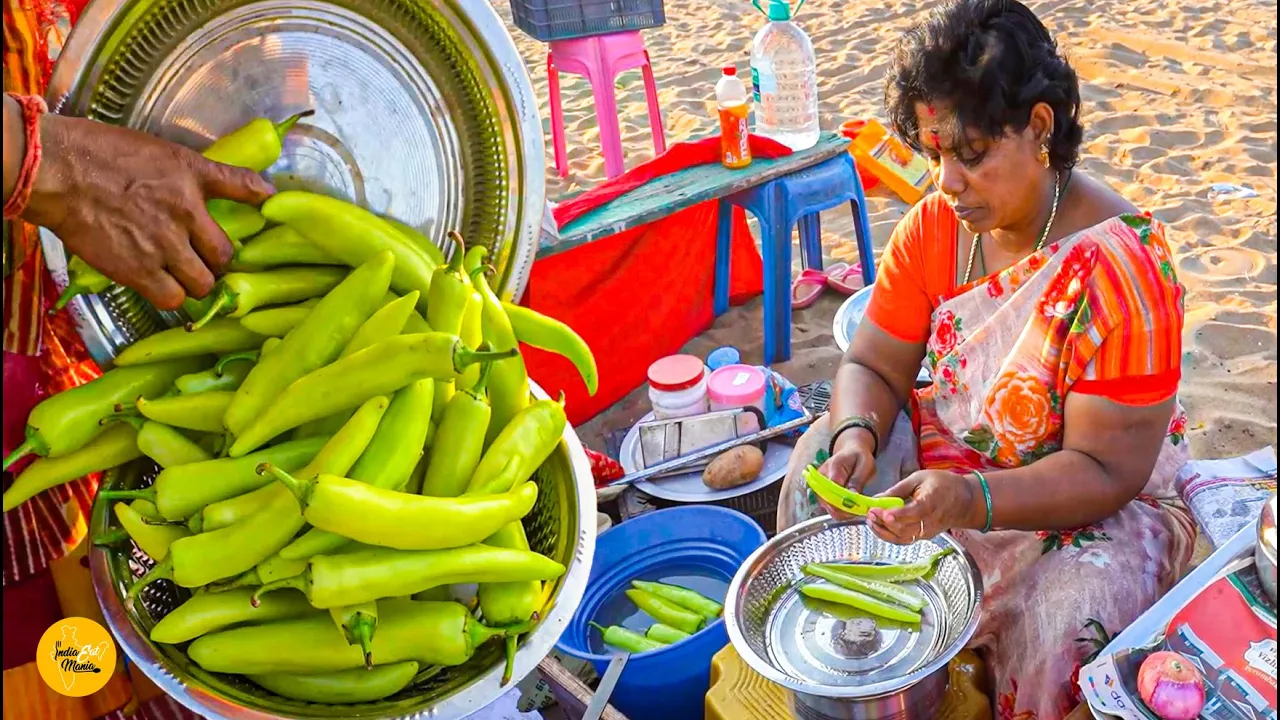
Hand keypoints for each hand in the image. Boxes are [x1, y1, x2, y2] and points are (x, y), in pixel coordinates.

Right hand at [23, 113, 274, 309]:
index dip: (247, 213)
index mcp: (193, 185)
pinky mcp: (137, 272)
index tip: (241, 230)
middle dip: (216, 262)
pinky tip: (160, 283)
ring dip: (195, 283)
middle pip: (224, 258)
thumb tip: (268, 190)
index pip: (247, 195)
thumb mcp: (171, 153)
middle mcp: (184, 220)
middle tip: (202, 259)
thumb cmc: (108, 155)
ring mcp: (162, 249)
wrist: (59, 173)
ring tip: (182, 275)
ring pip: (201, 286)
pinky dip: (170, 295)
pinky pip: (170, 299)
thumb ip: (219, 175)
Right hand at [815, 427, 876, 519]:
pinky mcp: (822, 494)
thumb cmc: (858, 457)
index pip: (833, 491)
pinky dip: (842, 511)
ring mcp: (819, 487)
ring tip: (858, 506)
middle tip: (862, 508)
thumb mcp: (865, 464)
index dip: (846, 503)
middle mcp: (821, 479)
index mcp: (833, 468)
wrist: (850, 452)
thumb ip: (858, 480)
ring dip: (846, 512)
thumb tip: (852, 496)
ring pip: (830, 509)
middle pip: (829, 504)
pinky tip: (852, 506)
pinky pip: (831, 508)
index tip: (860, 506)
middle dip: (847, 511)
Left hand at [865, 469, 979, 544]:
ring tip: (870, 521)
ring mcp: (927, 532)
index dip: (895, 514)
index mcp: (931, 503)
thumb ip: (897, 489)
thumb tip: (877, 498)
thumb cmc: (943, 485)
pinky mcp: (924, 537)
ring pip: (902, 538)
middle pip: (904, 529)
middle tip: (869, 513)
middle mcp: (930, 522)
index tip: (879, 511)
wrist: (965, 501)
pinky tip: (879, 527)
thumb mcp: (920, 478)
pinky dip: (890, 536)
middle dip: (883, 523)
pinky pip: (905, 540)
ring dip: (883, 532)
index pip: (913, 513)